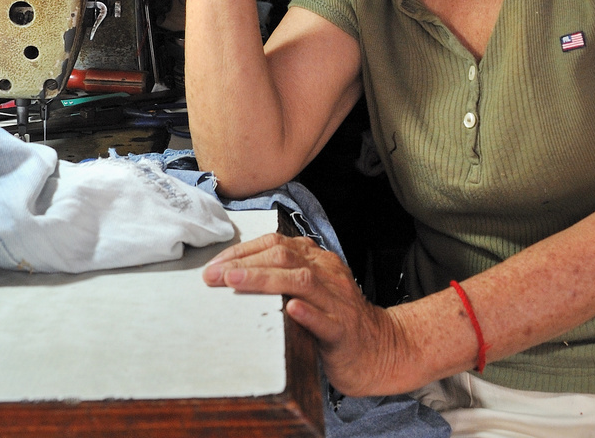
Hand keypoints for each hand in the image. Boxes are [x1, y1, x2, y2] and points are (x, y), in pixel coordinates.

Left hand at [203, 232, 415, 395]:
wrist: (381, 349)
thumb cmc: (337, 320)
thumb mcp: (311, 290)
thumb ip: (284, 276)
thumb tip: (235, 273)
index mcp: (317, 261)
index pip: (276, 244)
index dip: (242, 251)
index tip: (214, 264)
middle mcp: (328, 275)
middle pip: (284, 257)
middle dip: (244, 263)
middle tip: (213, 276)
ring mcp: (337, 302)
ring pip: (301, 282)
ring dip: (264, 279)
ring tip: (235, 282)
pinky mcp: (343, 333)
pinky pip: (326, 321)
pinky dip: (307, 314)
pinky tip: (291, 310)